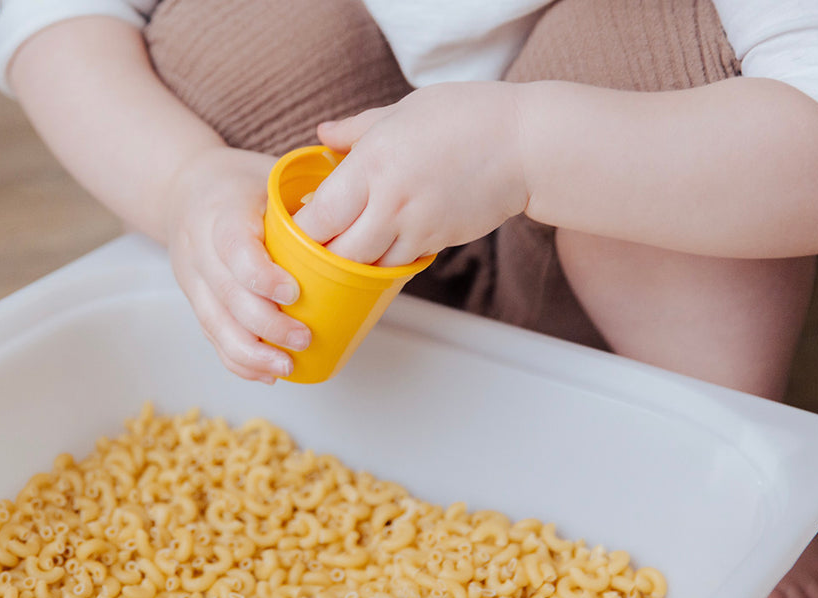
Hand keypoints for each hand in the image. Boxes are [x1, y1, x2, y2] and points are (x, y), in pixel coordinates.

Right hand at [163, 147, 310, 382]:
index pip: (234, 248)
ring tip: (286, 366)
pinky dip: (238, 360)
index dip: (261, 276)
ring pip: (215, 323)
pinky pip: (212, 336)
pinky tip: (266, 371)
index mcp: (222, 212)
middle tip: (303, 338)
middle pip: (227, 295)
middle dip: (266, 325)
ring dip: (252, 352)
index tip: (293, 293)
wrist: (184, 189)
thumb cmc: (238, 184)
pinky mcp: (194, 300)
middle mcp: (200, 247)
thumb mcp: (270, 174)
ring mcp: (193, 278)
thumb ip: (309, 195)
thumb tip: (363, 217)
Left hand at [293, 82, 529, 265]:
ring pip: (368, 267)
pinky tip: (379, 250)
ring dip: (352, 266)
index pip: (321, 215)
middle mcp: (391, 201)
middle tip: (311, 251)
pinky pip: (399, 265)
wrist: (525, 144)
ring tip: (342, 254)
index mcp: (373, 162)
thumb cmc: (466, 117)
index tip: (292, 228)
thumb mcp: (402, 111)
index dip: (300, 230)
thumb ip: (356, 130)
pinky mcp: (437, 242)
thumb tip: (322, 135)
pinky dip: (384, 263)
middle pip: (339, 253)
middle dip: (320, 257)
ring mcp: (416, 227)